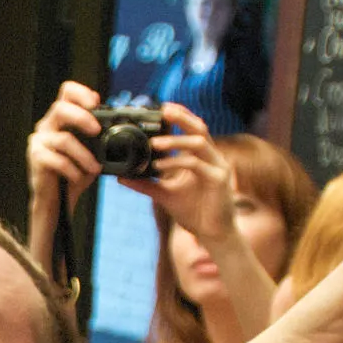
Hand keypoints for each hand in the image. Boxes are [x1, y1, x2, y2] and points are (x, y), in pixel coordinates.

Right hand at [26, 80, 105, 213]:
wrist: (56, 200)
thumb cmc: (74, 173)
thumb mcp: (91, 151)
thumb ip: (98, 136)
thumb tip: (117, 126)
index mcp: (61, 119)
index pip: (66, 92)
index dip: (81, 92)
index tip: (96, 103)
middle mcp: (47, 126)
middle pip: (60, 108)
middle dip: (82, 118)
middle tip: (97, 131)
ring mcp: (39, 141)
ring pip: (64, 140)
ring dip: (84, 155)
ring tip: (94, 168)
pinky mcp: (36, 158)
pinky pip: (58, 160)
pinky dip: (72, 170)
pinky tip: (79, 177)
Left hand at [123, 105, 237, 245]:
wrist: (213, 235)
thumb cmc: (194, 212)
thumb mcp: (164, 195)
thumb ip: (146, 183)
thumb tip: (122, 177)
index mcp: (202, 157)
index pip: (193, 129)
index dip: (181, 116)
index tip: (162, 108)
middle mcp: (212, 158)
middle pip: (200, 128)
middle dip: (182, 117)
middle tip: (163, 110)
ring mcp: (218, 167)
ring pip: (199, 143)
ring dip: (175, 141)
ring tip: (154, 143)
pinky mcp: (219, 180)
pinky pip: (197, 164)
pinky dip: (177, 162)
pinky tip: (160, 166)